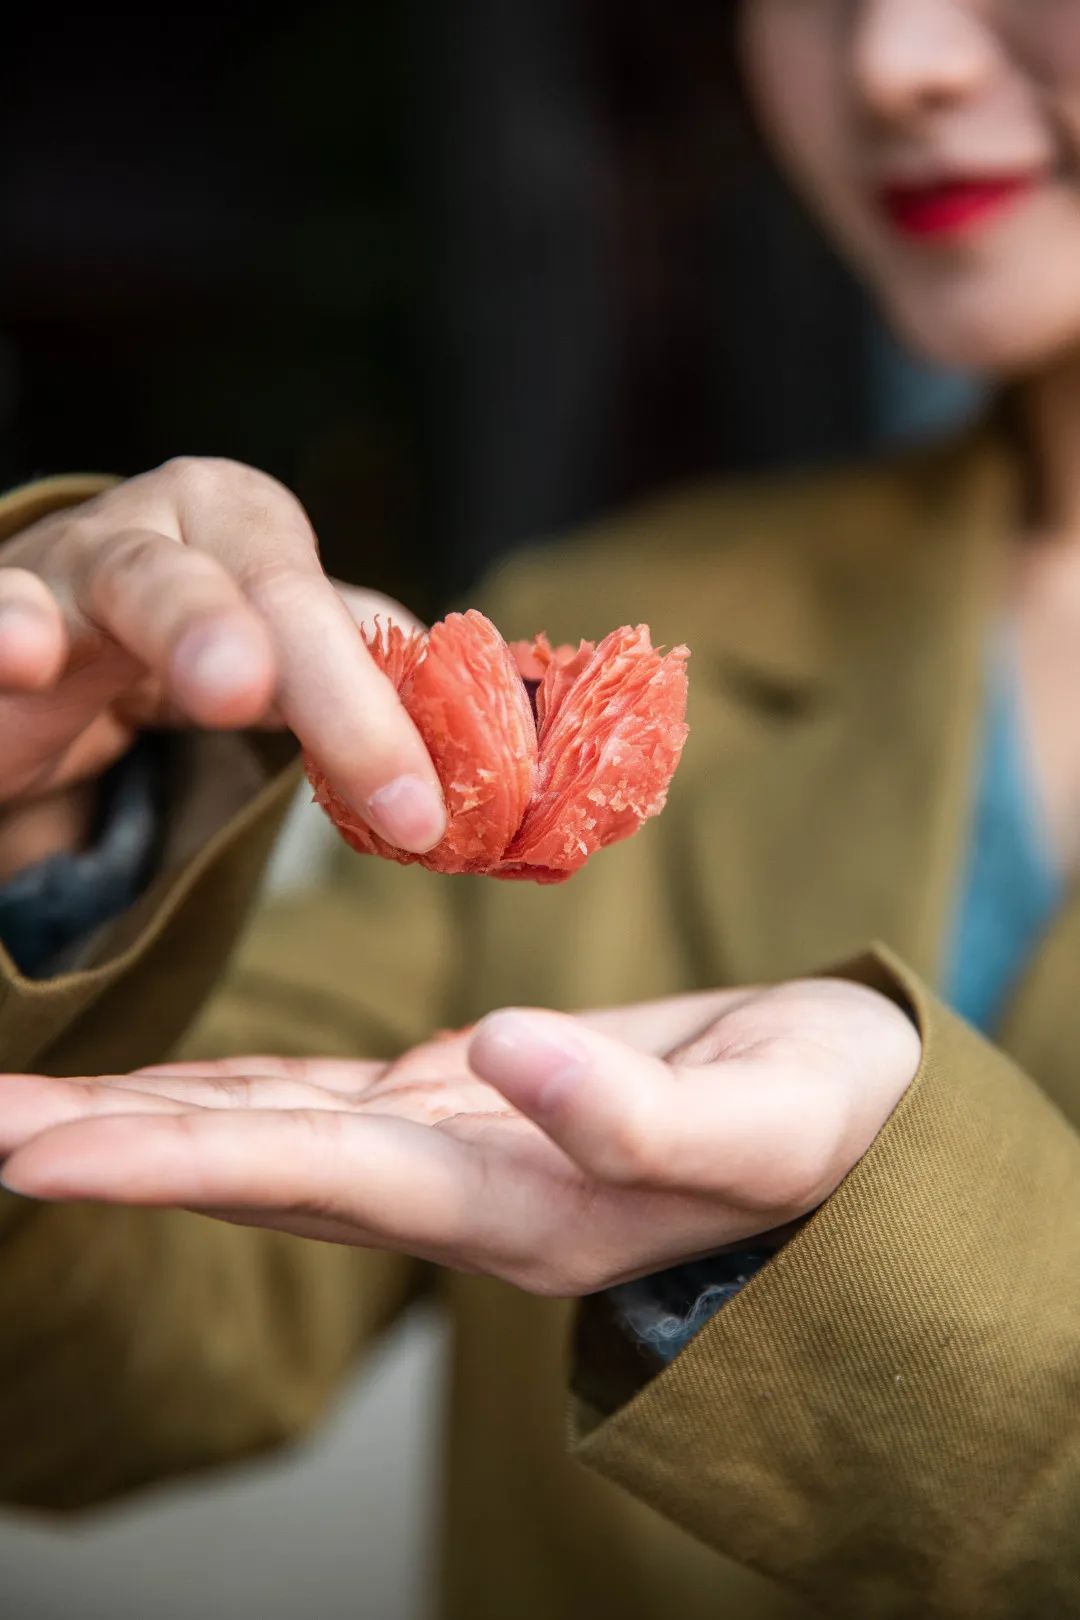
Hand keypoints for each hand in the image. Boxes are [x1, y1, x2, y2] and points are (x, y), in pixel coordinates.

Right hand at [0, 458, 445, 868]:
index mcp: (254, 533)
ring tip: (232, 684)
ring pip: (146, 581)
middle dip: (330, 684)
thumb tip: (486, 728)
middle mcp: (177, 527)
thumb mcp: (269, 656)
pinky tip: (23, 657)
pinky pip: (4, 612)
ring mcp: (80, 563)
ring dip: (195, 627)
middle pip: (270, 591)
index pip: (345, 614)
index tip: (426, 815)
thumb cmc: (159, 644)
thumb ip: (361, 679)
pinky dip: (11, 630)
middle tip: (391, 785)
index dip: (392, 712)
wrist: (19, 649)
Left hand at [0, 978, 918, 1293]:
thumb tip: (505, 1053)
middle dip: (108, 1147)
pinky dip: (227, 1095)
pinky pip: (321, 1100)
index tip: (30, 1152)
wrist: (850, 1121)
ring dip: (144, 1120)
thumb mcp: (765, 1119)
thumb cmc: (826, 1126)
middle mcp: (456, 1187)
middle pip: (251, 1166)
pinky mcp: (466, 1097)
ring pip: (269, 1133)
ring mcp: (453, 1145)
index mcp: (515, 1201)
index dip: (167, 1163)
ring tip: (21, 1109)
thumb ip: (636, 1114)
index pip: (310, 1174)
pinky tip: (159, 1089)